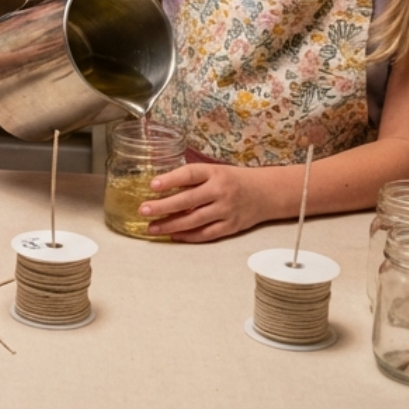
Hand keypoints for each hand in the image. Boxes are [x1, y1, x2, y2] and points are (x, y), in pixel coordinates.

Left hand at [139, 163, 267, 242]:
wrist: (265, 192)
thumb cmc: (233, 180)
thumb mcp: (214, 171)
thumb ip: (192, 179)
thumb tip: (159, 187)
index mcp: (214, 173)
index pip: (189, 175)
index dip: (170, 180)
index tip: (152, 185)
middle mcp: (220, 191)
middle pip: (188, 200)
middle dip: (163, 206)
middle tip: (143, 210)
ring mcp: (226, 210)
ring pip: (194, 220)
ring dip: (171, 225)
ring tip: (152, 228)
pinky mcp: (231, 226)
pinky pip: (206, 234)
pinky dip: (188, 236)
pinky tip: (173, 236)